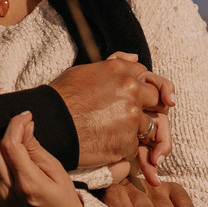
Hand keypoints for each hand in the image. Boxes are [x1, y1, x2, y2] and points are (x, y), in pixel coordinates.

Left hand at [0, 112, 84, 206]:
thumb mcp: (57, 170)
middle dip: (4, 140)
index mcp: (29, 183)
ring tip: (3, 160)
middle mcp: (9, 193)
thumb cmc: (63, 197)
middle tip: (19, 141)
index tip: (25, 117)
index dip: (15, 125)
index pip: (10, 145)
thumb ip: (35, 148)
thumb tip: (23, 125)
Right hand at [48, 52, 174, 170]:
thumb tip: (135, 57)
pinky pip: (135, 147)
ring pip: (151, 125)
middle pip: (158, 98)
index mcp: (120, 71)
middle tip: (135, 116)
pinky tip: (107, 146)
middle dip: (151, 107)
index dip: (142, 85)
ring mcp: (132, 117)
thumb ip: (114, 65)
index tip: (138, 95)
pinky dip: (124, 149)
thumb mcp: (85, 71)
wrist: (50, 123)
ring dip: (138, 131)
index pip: (146, 74)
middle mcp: (131, 91)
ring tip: (116, 134)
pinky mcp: (128, 142)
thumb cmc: (62, 97)